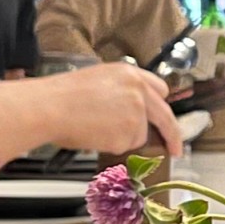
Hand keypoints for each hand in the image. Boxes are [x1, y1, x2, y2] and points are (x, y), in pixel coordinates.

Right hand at [38, 61, 182, 160]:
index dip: (161, 108)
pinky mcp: (130, 131)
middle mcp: (138, 90)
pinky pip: (126, 146)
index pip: (160, 90)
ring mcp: (137, 111)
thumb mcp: (98, 81)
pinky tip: (94, 135)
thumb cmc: (62, 96)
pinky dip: (112, 146)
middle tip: (175, 149)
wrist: (49, 107)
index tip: (167, 121)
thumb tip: (131, 113)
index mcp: (130, 74)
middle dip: (172, 135)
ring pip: (140, 135)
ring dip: (122, 138)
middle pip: (165, 116)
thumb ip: (121, 93)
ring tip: (95, 129)